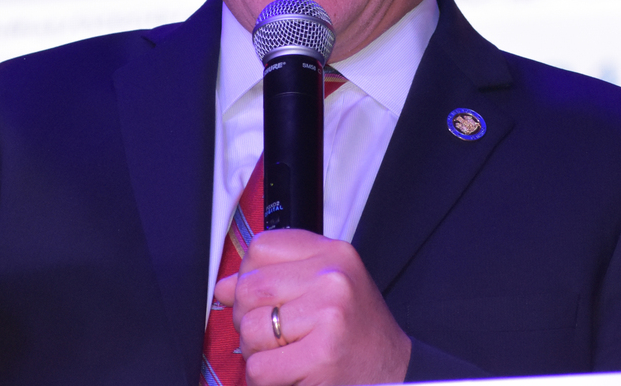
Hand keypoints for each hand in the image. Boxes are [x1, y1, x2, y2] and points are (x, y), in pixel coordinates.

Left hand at [214, 229, 410, 385]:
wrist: (397, 374)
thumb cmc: (357, 333)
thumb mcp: (326, 289)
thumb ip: (276, 278)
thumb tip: (223, 287)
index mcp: (334, 253)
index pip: (261, 247)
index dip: (248, 276)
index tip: (260, 298)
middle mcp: (333, 278)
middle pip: (249, 289)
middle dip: (247, 319)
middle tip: (271, 336)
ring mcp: (329, 315)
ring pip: (250, 330)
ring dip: (256, 353)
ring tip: (285, 355)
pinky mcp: (322, 355)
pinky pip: (260, 368)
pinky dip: (265, 379)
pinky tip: (289, 374)